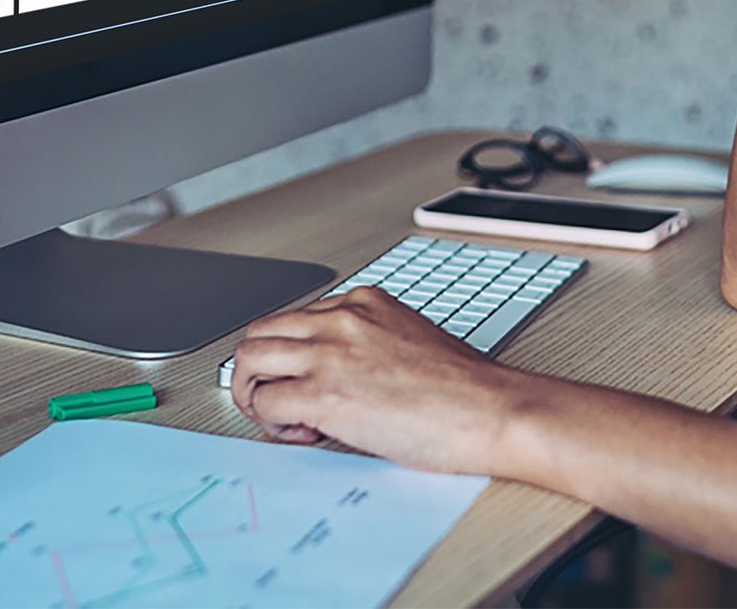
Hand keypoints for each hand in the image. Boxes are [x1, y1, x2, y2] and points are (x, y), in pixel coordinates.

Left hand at [229, 287, 522, 473]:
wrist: (488, 409)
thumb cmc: (462, 388)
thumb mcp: (407, 338)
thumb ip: (365, 342)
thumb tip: (334, 372)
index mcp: (365, 301)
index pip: (294, 318)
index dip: (293, 356)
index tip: (307, 381)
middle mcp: (342, 318)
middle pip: (259, 332)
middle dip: (258, 371)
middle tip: (278, 402)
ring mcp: (331, 353)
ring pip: (248, 360)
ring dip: (255, 395)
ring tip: (285, 420)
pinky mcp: (324, 394)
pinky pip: (265, 404)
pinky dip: (273, 426)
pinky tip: (308, 434)